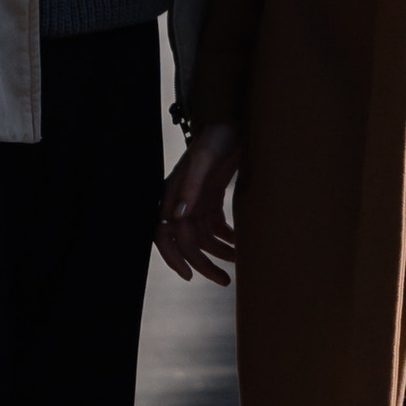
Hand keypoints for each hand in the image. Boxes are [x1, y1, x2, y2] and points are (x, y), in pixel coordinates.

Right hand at [156, 123, 239, 284]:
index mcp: (173, 195)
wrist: (231, 124)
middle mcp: (182, 202)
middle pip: (187, 243)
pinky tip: (242, 244)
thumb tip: (177, 217)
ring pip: (203, 239)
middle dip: (203, 264)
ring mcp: (197, 202)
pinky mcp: (211, 200)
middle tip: (224, 280)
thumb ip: (190, 186)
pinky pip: (216, 228)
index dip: (172, 257)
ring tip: (238, 265)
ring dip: (219, 255)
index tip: (189, 275)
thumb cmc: (215, 138)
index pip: (163, 234)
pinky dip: (228, 239)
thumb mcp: (203, 159)